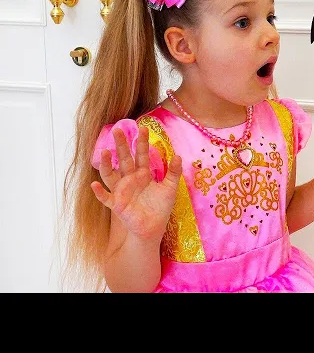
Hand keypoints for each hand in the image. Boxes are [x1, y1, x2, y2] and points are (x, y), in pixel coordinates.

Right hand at [91, 125, 182, 240]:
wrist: (154, 227)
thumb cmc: (161, 207)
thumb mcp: (170, 188)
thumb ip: (174, 172)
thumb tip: (178, 155)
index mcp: (143, 174)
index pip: (141, 155)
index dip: (142, 142)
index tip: (143, 128)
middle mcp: (130, 179)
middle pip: (124, 159)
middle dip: (121, 145)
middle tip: (117, 129)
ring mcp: (122, 191)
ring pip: (111, 174)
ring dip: (106, 164)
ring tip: (105, 151)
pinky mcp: (117, 204)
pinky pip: (106, 197)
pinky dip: (99, 192)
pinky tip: (94, 184)